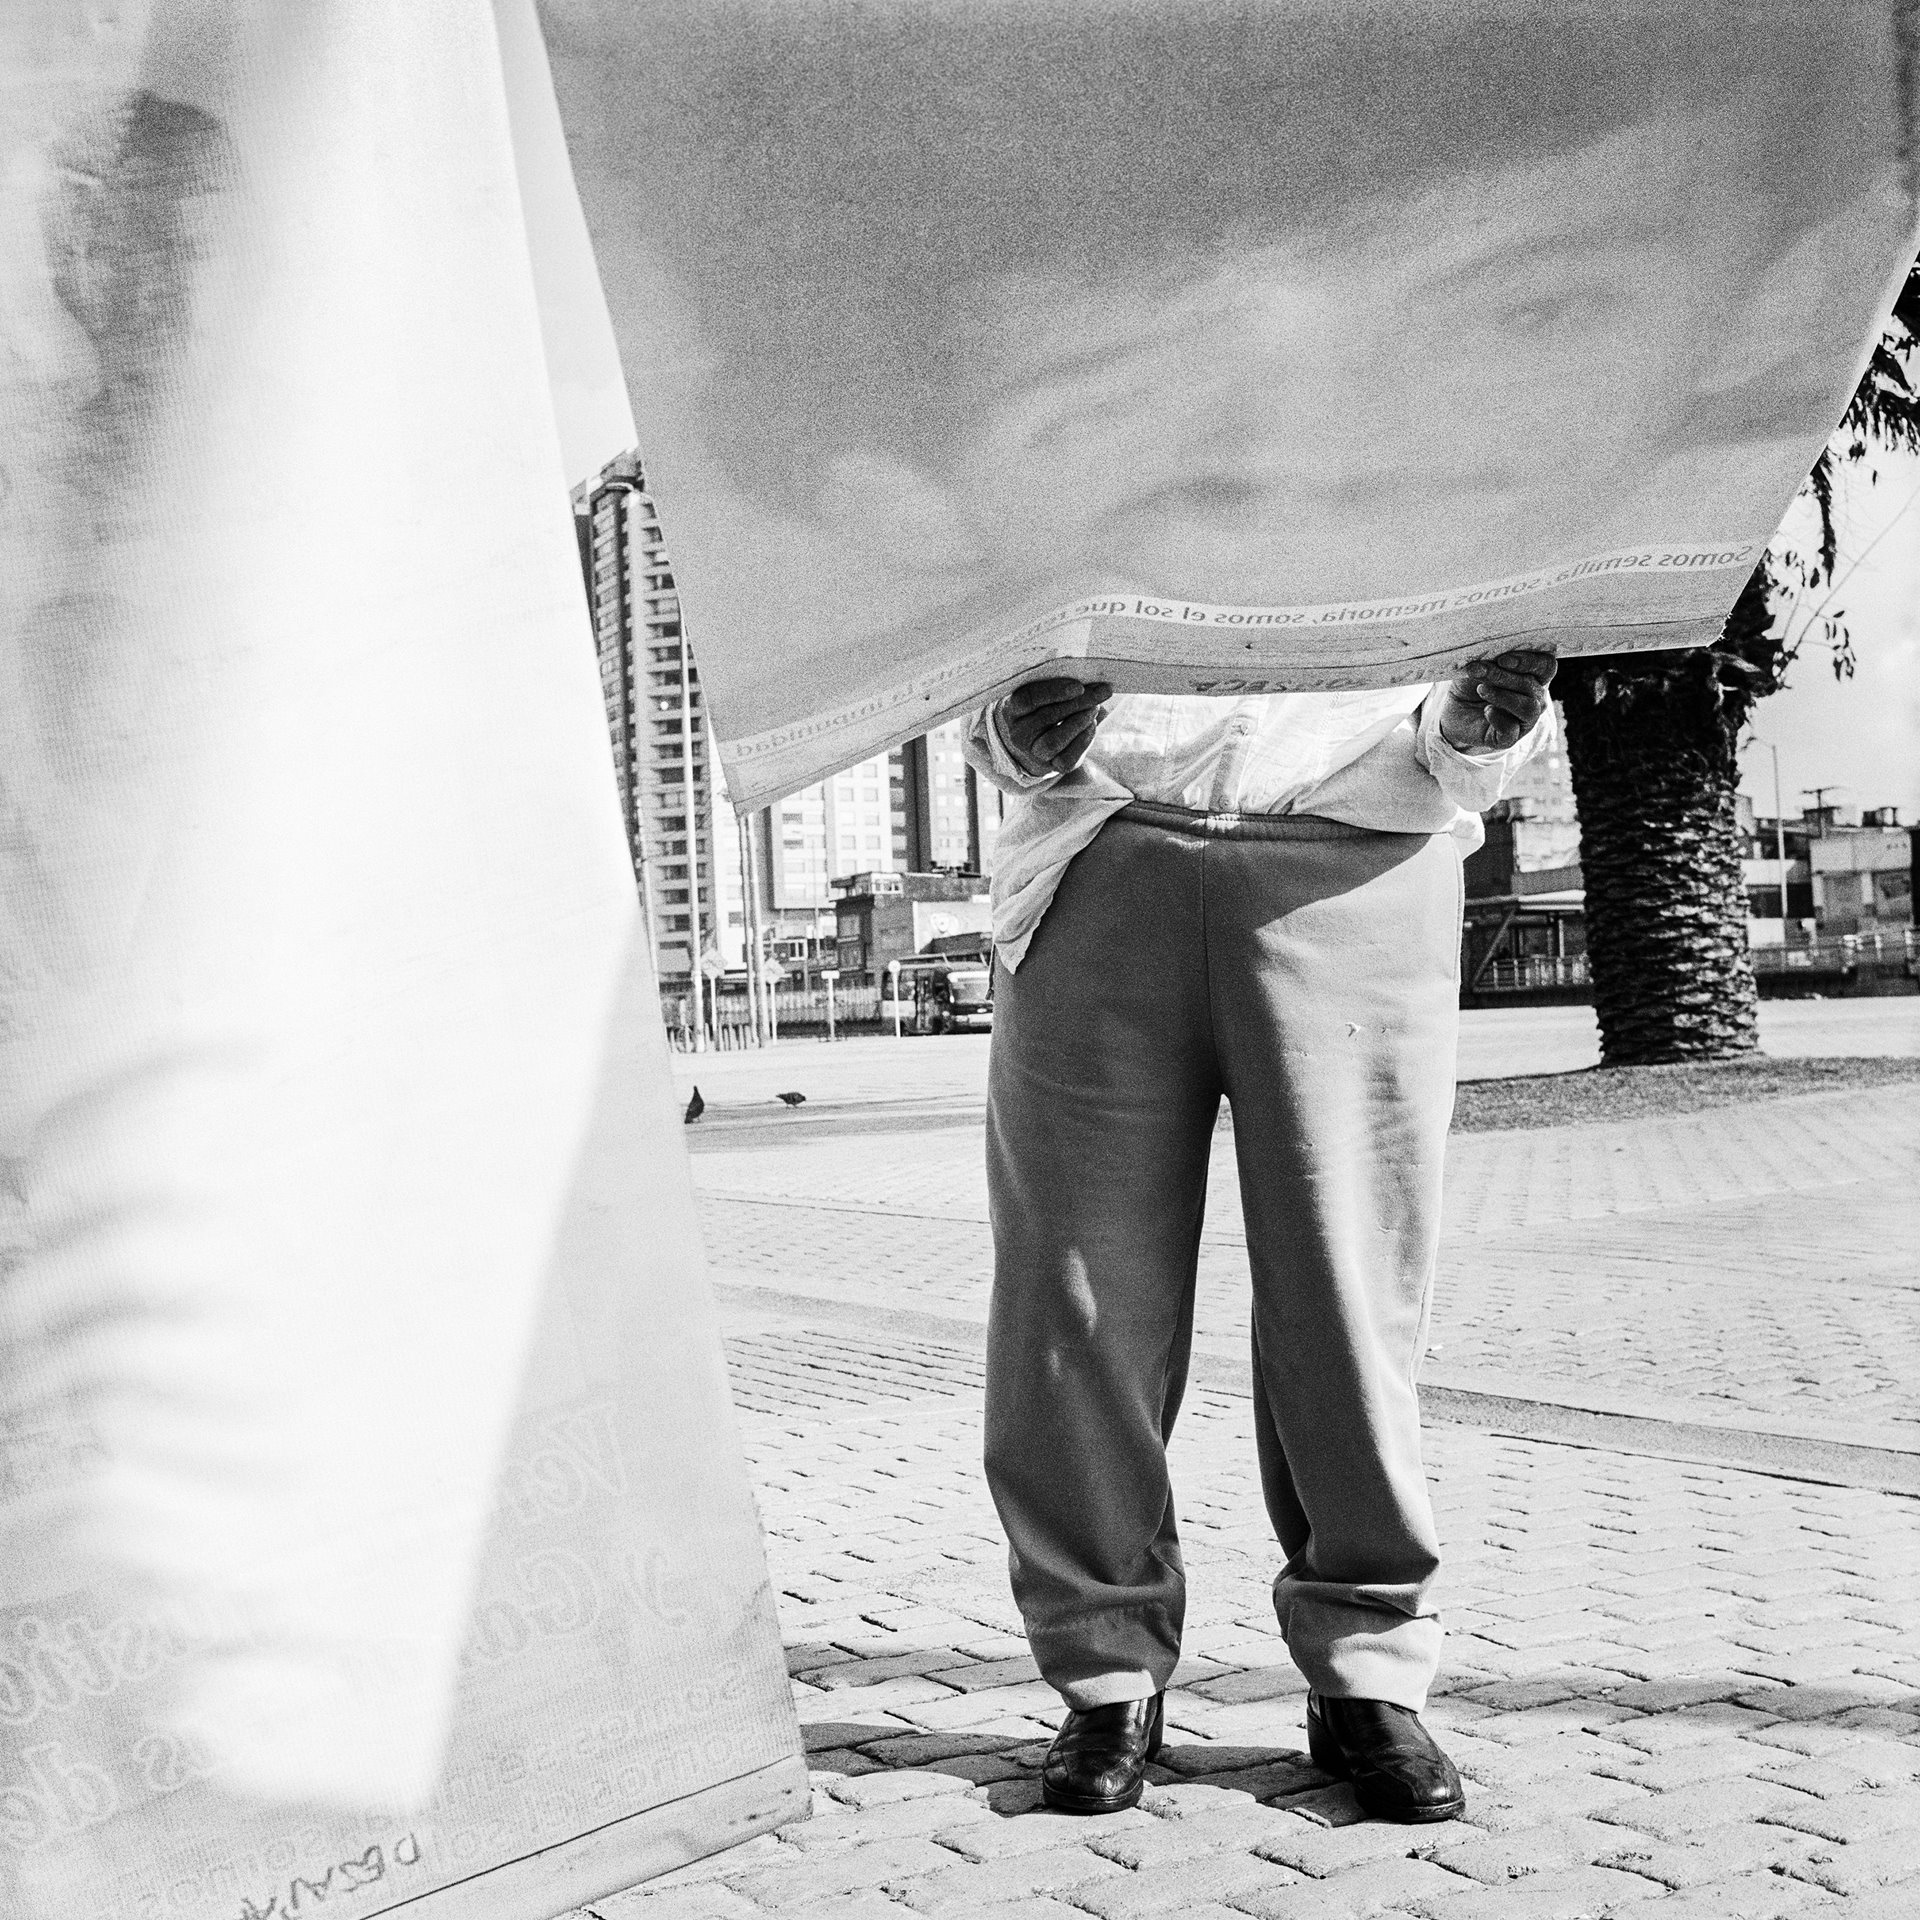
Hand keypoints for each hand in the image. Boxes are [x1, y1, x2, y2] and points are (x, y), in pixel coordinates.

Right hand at [995, 677, 1112, 776]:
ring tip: (1095, 706)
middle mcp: (1017, 733)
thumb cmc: (1039, 708)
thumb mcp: (1038, 693)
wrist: (1029, 741)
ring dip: (1080, 721)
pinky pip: (1067, 758)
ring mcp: (1031, 752)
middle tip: (1102, 691)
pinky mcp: (1048, 767)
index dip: (1054, 691)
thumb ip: (1055, 682)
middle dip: (1079, 702)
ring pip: (1055, 740)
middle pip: (1048, 716)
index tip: (1079, 687)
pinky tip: (1092, 725)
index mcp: (1011, 709)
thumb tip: (1086, 674)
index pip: (1028, 698)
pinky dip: (1084, 740)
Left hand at [1437, 648, 1556, 751]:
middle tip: (1479, 670)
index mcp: (1533, 677)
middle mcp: (1535, 698)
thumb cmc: (1471, 685)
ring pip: (1528, 707)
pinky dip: (1498, 718)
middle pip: (1531, 685)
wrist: (1453, 712)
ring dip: (1503, 696)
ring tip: (1481, 689)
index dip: (1529, 661)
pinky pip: (1511, 730)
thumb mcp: (1478, 667)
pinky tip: (1486, 710)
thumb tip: (1490, 654)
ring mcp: (1525, 720)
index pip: (1546, 666)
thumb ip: (1489, 659)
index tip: (1503, 659)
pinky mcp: (1509, 738)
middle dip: (1503, 676)